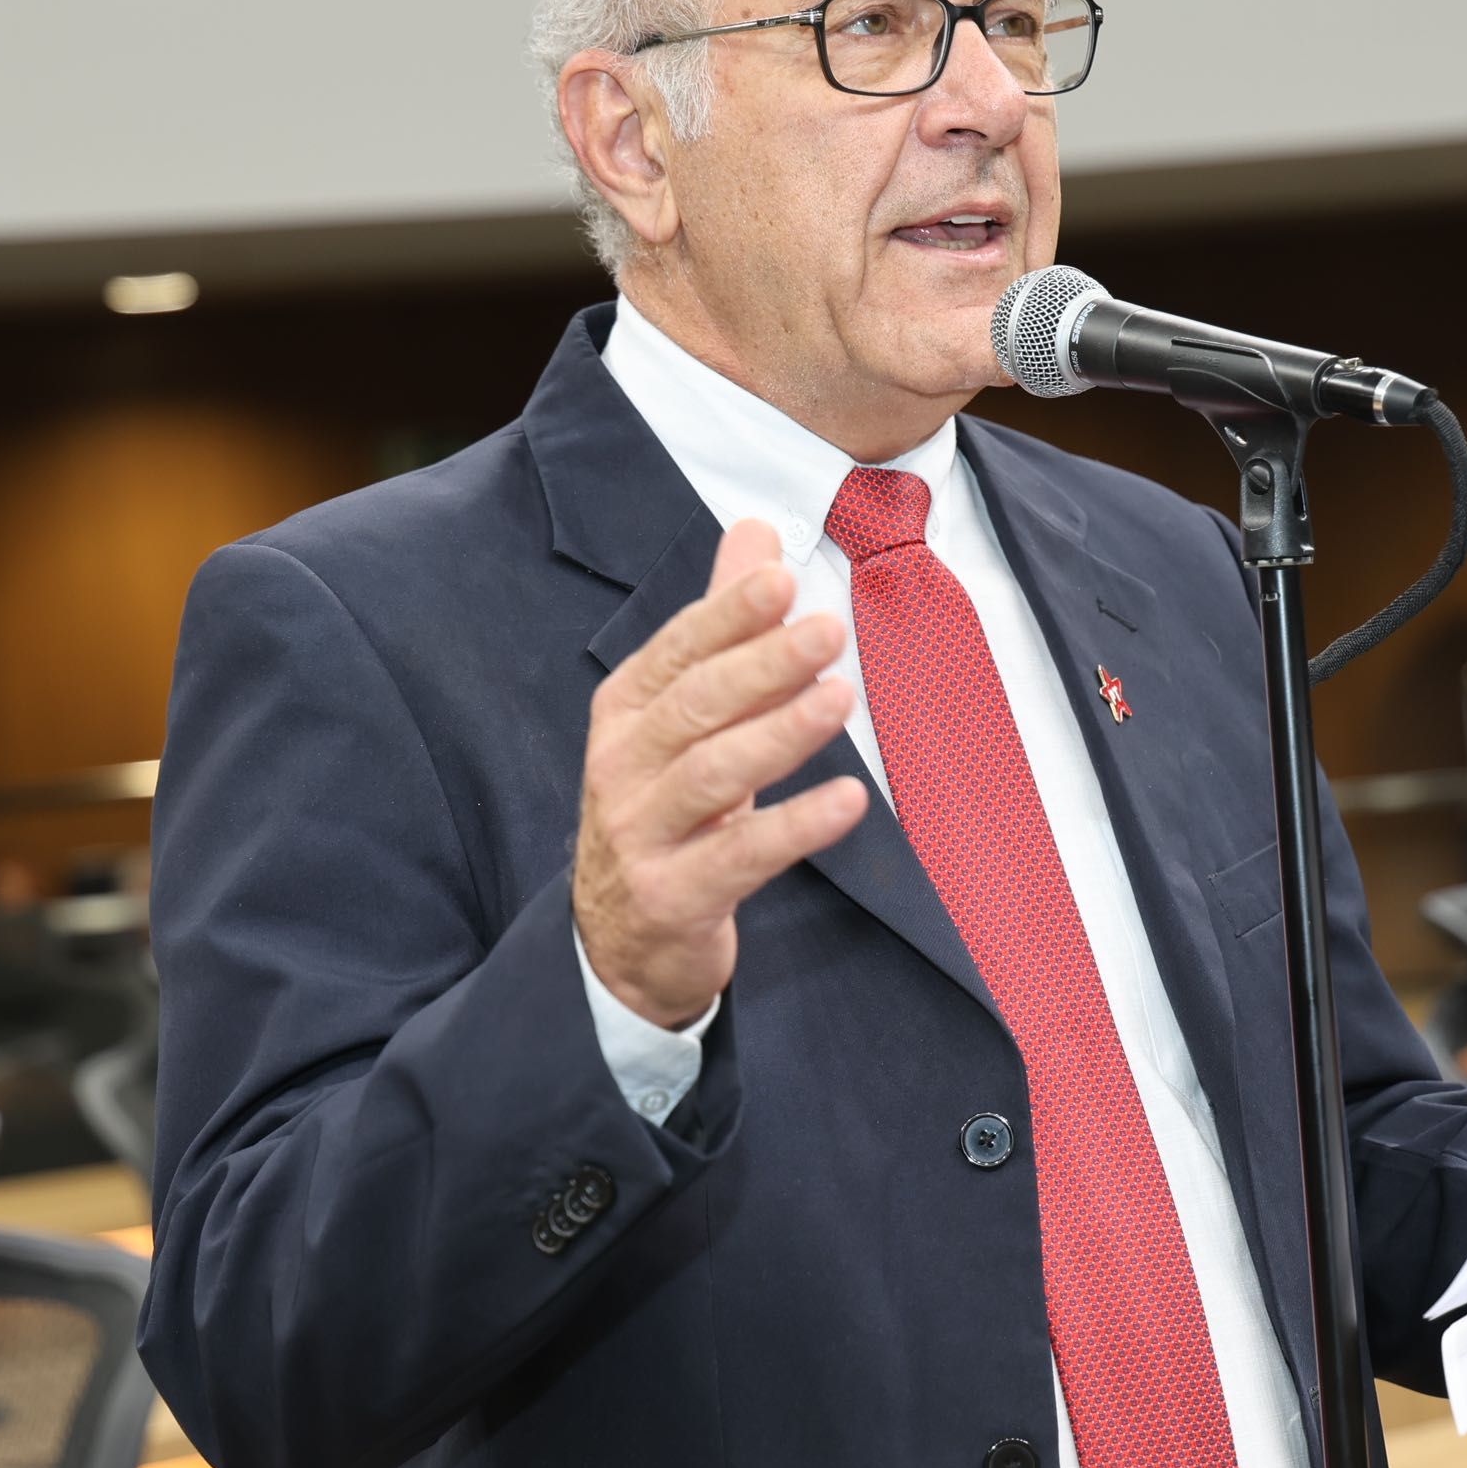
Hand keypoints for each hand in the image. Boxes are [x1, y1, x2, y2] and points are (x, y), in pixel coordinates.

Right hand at [574, 520, 870, 1027]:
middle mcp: (622, 766)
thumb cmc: (667, 806)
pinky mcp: (673, 896)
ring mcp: (641, 834)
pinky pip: (739, 857)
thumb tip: (755, 528)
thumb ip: (721, 624)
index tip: (783, 577)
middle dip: (761, 663)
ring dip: (779, 734)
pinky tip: (849, 801)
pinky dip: (795, 826)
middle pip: (694, 705)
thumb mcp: (683, 714)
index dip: (727, 614)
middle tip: (828, 629)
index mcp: (626, 711)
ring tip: (841, 699)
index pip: (677, 650)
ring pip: (712, 775)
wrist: (618, 940)